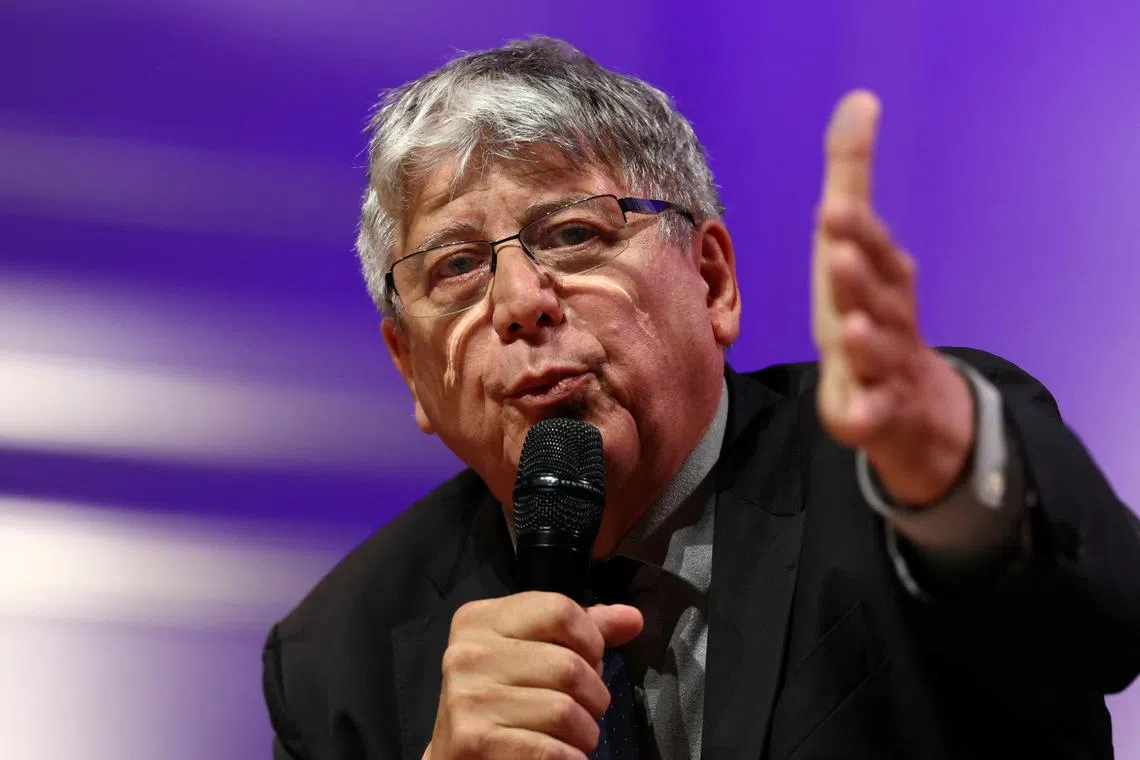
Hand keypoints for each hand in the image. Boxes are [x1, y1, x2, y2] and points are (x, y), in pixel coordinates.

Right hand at [424, 592, 642, 758]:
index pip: (559, 610)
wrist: (457, 756)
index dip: (590, 640)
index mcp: (479, 620)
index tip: (588, 661)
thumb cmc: (502, 700)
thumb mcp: (532, 653)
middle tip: (583, 708)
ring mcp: (467, 700)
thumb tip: (632, 618)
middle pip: (569, 665)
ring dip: (584, 732)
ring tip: (571, 735)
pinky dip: (570, 759)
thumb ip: (581, 632)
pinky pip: (551, 751)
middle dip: (593, 695)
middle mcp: (467, 655)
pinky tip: (560, 756)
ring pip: (564, 711)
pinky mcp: (474, 743)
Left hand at [812, 90, 974, 505]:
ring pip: (878, 353)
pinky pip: (868, 416)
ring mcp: (884, 366)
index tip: (834, 207)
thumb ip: (852, 178)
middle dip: (860, 274)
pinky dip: (862, 415)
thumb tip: (858, 100)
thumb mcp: (855, 247)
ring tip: (852, 329)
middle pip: (877, 295)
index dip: (856, 232)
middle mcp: (886, 316)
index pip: (870, 249)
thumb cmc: (875, 312)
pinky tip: (848, 416)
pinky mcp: (874, 412)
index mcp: (878, 277)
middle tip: (838, 249)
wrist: (916, 407)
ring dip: (868, 341)